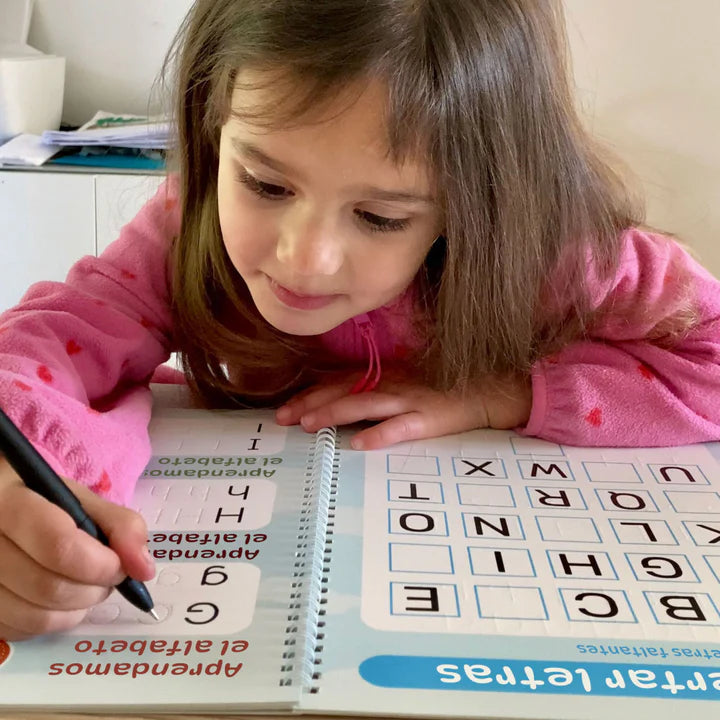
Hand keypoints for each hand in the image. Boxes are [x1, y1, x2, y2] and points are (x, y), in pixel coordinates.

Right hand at [0, 458, 153, 639]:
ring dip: (77, 608)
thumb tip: (143, 569)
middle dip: (94, 588)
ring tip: (84, 584)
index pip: (59, 547)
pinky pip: (22, 631)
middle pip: (49, 588)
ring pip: (36, 618)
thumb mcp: (80, 499)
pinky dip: (53, 621)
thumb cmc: (41, 501)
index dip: (100, 564)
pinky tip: (56, 597)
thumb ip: (120, 525)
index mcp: (8, 504)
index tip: (118, 564)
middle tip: (106, 575)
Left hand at [276, 370, 531, 449]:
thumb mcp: (402, 385)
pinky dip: (380, 434)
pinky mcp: (428, 418)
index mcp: (382, 377)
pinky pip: (401, 427)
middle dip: (311, 404)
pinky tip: (360, 444)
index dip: (309, 396)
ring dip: (335, 413)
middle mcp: (390, 384)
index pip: (338, 384)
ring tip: (310, 426)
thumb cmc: (439, 390)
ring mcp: (408, 400)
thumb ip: (372, 391)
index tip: (284, 410)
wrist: (485, 391)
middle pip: (344, 392)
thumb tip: (337, 403)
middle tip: (283, 419)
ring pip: (365, 404)